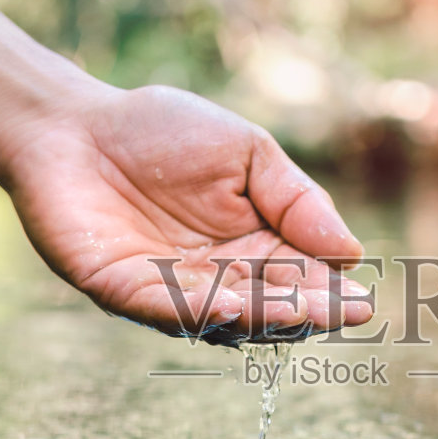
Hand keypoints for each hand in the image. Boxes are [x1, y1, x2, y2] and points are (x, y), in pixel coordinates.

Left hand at [0, 84, 373, 344]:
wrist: (74, 123)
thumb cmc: (161, 132)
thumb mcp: (247, 152)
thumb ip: (296, 198)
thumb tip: (349, 251)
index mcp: (252, 246)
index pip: (300, 277)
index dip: (331, 293)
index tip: (363, 303)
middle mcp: (216, 278)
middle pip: (269, 304)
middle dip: (307, 310)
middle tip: (343, 313)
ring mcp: (169, 290)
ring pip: (224, 314)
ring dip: (263, 315)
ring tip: (301, 312)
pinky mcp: (122, 291)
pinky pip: (166, 307)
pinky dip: (200, 310)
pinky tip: (234, 305)